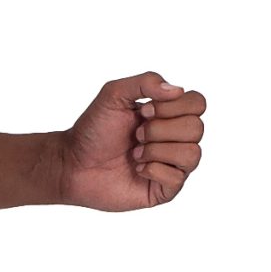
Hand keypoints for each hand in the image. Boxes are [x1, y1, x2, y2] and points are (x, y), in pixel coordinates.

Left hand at [57, 72, 206, 210]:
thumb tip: (178, 90)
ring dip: (157, 151)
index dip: (173, 106)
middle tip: (136, 135)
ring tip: (135, 153)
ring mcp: (172, 165)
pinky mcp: (164, 190)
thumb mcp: (114, 94)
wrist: (72, 163)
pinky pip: (177, 178)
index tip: (144, 111)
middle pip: (196, 128)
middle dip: (160, 130)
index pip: (198, 103)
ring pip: (192, 154)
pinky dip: (153, 170)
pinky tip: (137, 169)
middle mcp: (175, 138)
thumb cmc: (93, 130)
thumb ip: (145, 81)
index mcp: (168, 114)